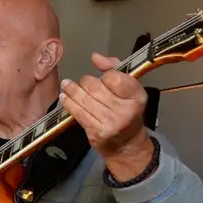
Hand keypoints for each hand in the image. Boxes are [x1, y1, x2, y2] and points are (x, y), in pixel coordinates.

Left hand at [60, 52, 154, 179]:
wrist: (127, 145)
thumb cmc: (127, 113)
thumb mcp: (129, 91)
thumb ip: (115, 70)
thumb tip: (95, 57)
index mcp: (137, 96)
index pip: (115, 77)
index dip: (104, 74)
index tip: (100, 77)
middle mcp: (126, 109)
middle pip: (96, 87)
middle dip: (85, 82)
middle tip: (80, 82)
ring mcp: (111, 122)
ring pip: (84, 99)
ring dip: (72, 90)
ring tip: (67, 86)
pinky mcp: (97, 132)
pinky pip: (78, 113)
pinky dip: (69, 103)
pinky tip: (65, 97)